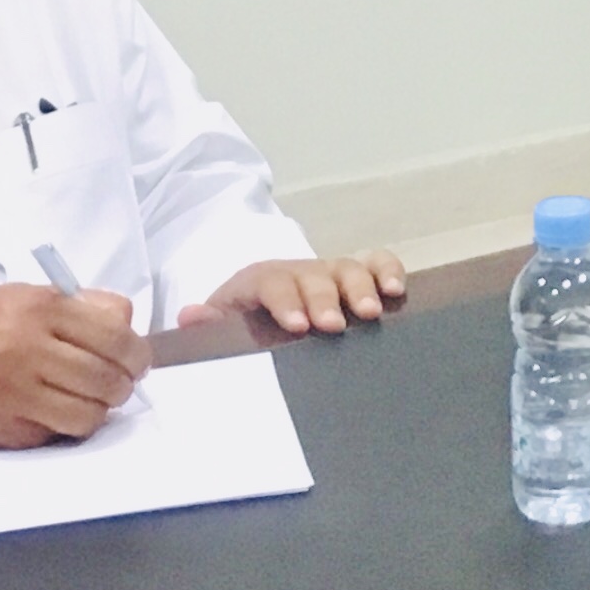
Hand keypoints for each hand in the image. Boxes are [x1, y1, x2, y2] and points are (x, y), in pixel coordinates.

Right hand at [0, 283, 147, 445]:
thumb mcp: (18, 296)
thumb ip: (75, 303)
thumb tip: (125, 320)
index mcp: (39, 308)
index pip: (115, 334)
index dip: (136, 352)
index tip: (137, 359)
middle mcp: (31, 349)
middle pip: (108, 376)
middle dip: (125, 383)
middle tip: (121, 383)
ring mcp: (18, 393)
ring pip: (91, 412)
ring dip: (102, 408)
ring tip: (94, 400)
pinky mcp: (9, 428)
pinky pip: (62, 431)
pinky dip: (71, 425)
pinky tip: (62, 412)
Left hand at [180, 250, 408, 335]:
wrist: (259, 308)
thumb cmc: (244, 322)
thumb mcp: (221, 322)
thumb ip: (208, 322)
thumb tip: (192, 316)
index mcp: (262, 280)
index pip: (273, 283)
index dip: (286, 302)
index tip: (298, 326)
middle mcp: (300, 271)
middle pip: (315, 276)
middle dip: (326, 299)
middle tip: (335, 325)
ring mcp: (331, 272)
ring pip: (349, 267)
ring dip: (362, 287)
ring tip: (371, 313)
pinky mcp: (357, 277)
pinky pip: (378, 263)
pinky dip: (390, 271)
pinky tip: (398, 291)